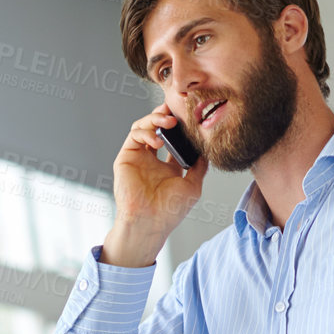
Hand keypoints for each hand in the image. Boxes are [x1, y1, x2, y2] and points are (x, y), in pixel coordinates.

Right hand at [101, 103, 207, 267]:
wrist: (150, 222)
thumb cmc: (169, 211)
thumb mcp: (192, 186)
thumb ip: (199, 167)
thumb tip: (207, 151)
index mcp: (166, 167)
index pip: (172, 138)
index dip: (179, 125)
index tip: (189, 116)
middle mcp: (151, 160)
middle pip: (156, 127)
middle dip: (166, 115)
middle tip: (177, 111)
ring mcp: (137, 158)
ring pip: (143, 127)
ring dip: (156, 119)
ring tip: (169, 122)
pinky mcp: (126, 158)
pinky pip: (134, 135)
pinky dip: (146, 131)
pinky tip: (158, 139)